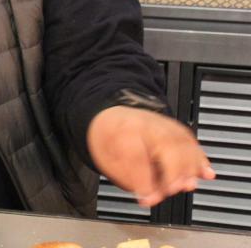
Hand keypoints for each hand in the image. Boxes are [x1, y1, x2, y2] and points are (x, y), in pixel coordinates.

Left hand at [87, 106, 214, 206]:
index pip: (136, 155)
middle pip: (167, 146)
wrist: (110, 117)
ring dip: (190, 169)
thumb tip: (149, 196)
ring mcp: (164, 124)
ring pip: (184, 144)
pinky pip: (192, 142)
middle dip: (173, 173)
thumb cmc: (109, 140)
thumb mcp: (108, 162)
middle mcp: (146, 124)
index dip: (143, 180)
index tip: (145, 198)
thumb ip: (129, 180)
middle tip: (169, 191)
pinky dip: (200, 159)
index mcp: (124, 131)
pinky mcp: (177, 129)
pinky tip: (205, 173)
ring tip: (186, 186)